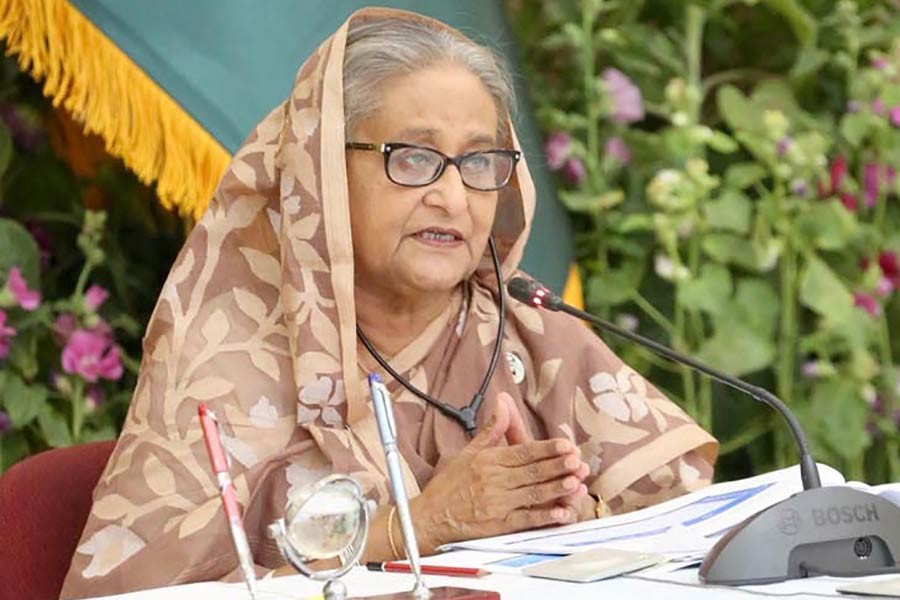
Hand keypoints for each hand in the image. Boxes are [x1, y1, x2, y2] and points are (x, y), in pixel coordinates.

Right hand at [410, 393, 589, 552]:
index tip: (565, 444)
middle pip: (531, 471)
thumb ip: (490, 430)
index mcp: (488, 461)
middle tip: (577, 460)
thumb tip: (502, 404)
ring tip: (576, 482)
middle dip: (557, 465)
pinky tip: (561, 512)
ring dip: (556, 488)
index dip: (546, 448)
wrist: (429, 518)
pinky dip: (544, 516)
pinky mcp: (498, 525)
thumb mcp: (467, 452)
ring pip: (532, 493)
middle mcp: (493, 480)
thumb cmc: (447, 486)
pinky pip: (526, 519)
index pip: (523, 452)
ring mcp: (497, 504)